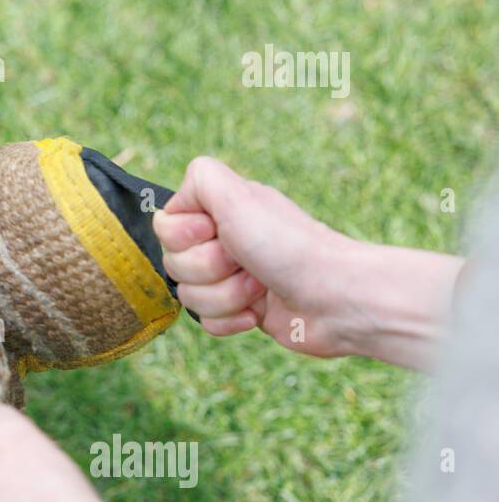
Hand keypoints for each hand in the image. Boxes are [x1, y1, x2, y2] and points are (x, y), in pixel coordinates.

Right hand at [153, 156, 462, 369]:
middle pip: (174, 264)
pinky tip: (258, 313)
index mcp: (219, 211)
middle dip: (208, 269)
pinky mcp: (240, 310)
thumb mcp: (239, 197)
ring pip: (188, 296)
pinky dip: (231, 320)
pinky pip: (206, 322)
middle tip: (245, 260)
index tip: (216, 232)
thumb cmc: (290, 246)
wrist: (336, 299)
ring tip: (260, 287)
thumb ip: (200, 180)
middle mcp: (223, 241)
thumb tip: (179, 195)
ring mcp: (230, 278)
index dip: (184, 236)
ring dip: (225, 296)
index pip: (165, 226)